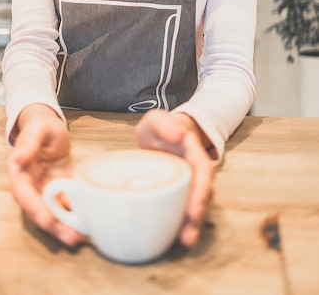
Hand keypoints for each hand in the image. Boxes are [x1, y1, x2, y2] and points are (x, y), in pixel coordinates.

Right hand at [7, 103, 85, 246]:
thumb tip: (18, 160)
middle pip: (37, 209)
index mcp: (19, 170)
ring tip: (80, 237)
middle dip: (53, 225)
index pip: (23, 192)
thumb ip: (29, 143)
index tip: (47, 220)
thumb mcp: (38, 128)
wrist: (49, 128)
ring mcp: (42, 190)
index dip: (34, 207)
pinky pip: (63, 207)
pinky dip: (73, 217)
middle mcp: (29, 185)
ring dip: (63, 227)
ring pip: (50, 213)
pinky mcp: (57, 192)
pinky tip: (87, 225)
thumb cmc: (41, 126)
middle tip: (70, 237)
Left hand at [135, 109, 214, 247]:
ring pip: (197, 205)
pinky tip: (175, 238)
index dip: (201, 191)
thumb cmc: (158, 129)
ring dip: (193, 225)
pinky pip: (185, 210)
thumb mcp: (155, 120)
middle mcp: (195, 169)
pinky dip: (183, 224)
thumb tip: (180, 133)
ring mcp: (190, 182)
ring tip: (185, 241)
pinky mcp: (181, 193)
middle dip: (198, 215)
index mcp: (192, 151)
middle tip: (188, 235)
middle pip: (203, 194)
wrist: (158, 135)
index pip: (203, 171)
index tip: (194, 209)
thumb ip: (165, 124)